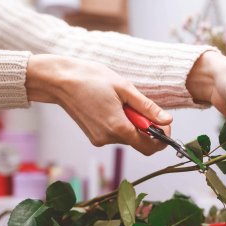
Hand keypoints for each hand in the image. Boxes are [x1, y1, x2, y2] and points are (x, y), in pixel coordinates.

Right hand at [25, 54, 172, 154]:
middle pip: (139, 141)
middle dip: (146, 127)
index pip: (149, 146)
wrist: (59, 80)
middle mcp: (108, 138)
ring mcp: (99, 139)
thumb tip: (167, 120)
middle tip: (140, 106)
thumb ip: (147, 108)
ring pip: (127, 137)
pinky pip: (116, 134)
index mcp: (118, 128)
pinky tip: (111, 106)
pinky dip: (121, 124)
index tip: (164, 124)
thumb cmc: (91, 79)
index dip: (162, 138)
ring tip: (121, 102)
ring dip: (132, 123)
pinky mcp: (94, 137)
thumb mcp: (125, 88)